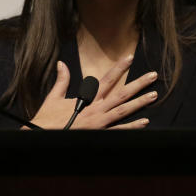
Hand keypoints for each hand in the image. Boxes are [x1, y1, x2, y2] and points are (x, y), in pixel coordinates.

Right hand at [30, 55, 157, 128]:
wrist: (42, 137)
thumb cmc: (47, 119)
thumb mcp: (53, 98)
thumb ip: (62, 80)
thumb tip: (62, 64)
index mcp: (87, 99)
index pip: (107, 79)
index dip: (119, 68)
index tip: (130, 58)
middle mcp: (96, 109)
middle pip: (122, 93)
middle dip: (138, 84)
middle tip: (153, 76)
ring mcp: (99, 123)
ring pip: (124, 110)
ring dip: (140, 103)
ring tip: (154, 95)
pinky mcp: (99, 134)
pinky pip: (119, 130)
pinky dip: (132, 126)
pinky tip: (144, 122)